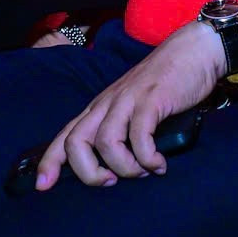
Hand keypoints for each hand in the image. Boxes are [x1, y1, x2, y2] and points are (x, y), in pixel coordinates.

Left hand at [33, 20, 222, 189]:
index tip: (41, 186)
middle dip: (87, 172)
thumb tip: (116, 167)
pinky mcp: (152, 99)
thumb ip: (123, 129)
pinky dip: (148, 158)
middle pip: (76, 141)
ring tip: (143, 170)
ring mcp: (128, 99)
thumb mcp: (135, 106)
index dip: (50, 161)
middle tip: (110, 182)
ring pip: (106, 142)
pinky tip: (159, 164)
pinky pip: (139, 136)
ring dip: (124, 167)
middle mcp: (108, 102)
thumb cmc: (166, 84)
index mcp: (101, 106)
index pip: (66, 134)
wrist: (195, 50)